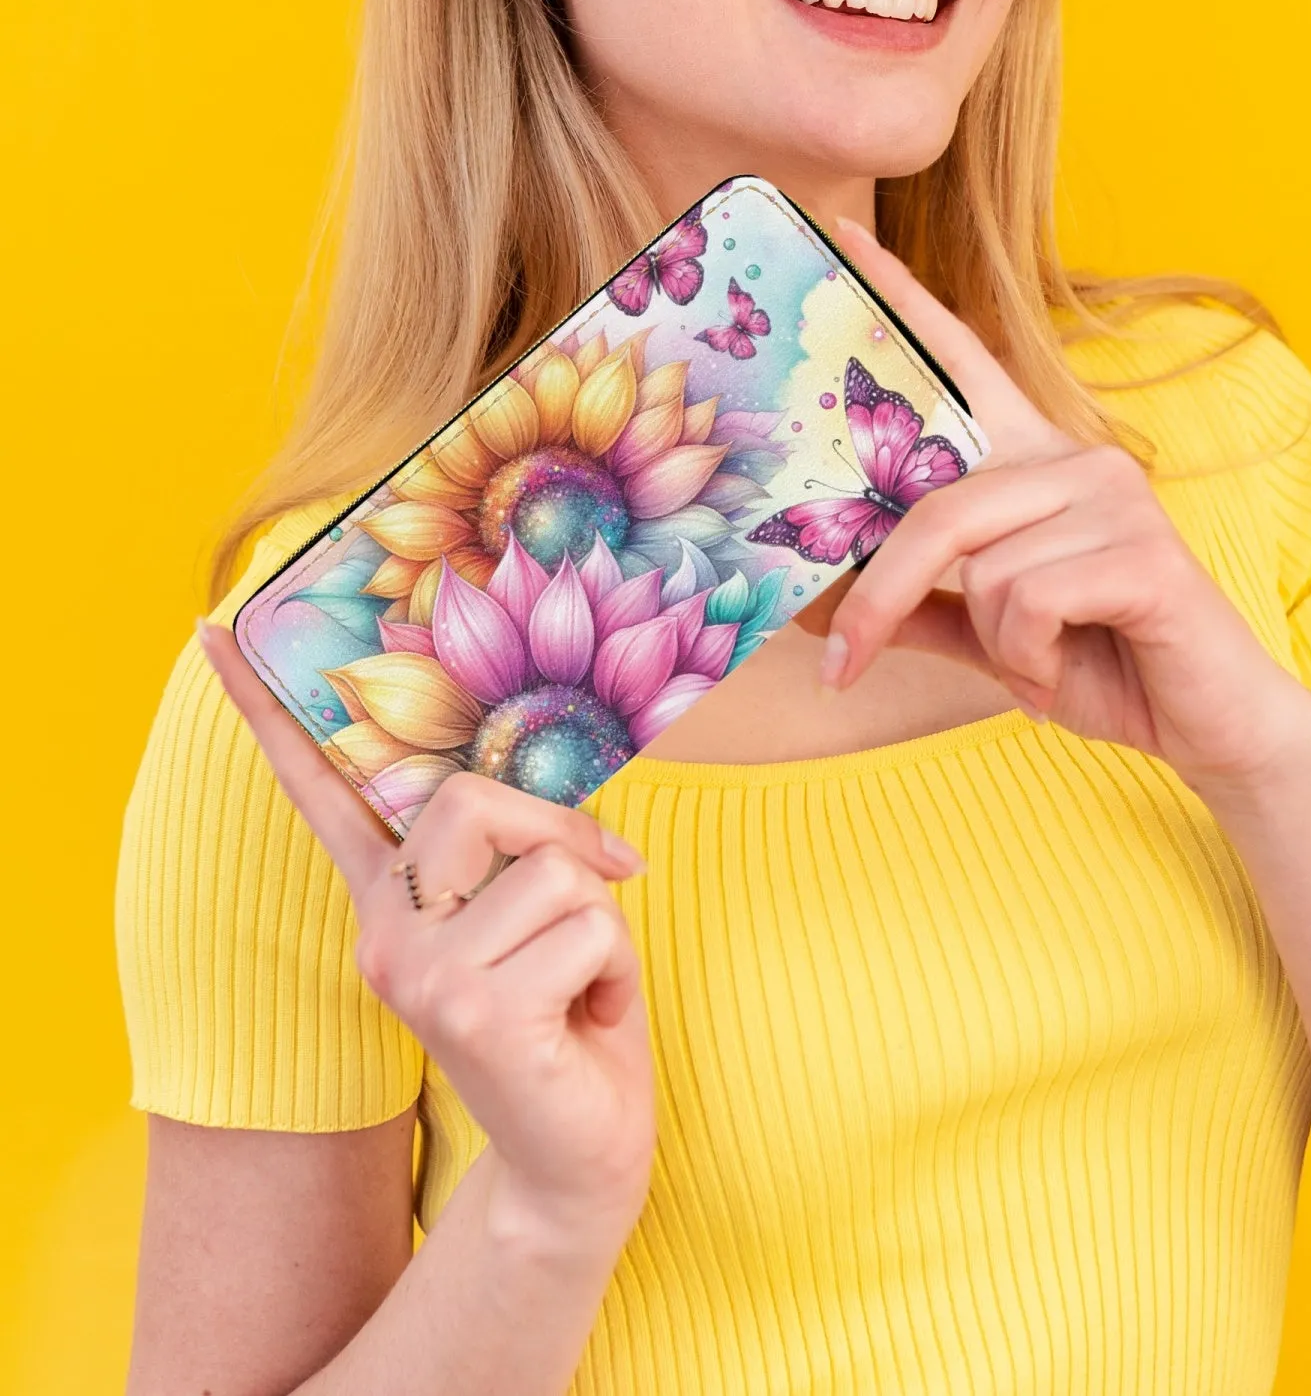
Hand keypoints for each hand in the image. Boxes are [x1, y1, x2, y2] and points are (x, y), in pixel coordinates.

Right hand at [197, 621, 656, 1249]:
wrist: (577, 1155)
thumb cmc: (572, 1019)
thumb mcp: (549, 918)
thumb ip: (529, 854)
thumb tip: (581, 818)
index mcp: (395, 900)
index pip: (323, 794)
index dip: (269, 712)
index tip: (213, 633)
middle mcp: (386, 932)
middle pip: (476, 800)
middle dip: (567, 837)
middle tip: (606, 886)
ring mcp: (419, 974)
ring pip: (553, 867)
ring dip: (603, 925)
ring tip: (579, 987)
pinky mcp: (472, 1012)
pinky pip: (590, 925)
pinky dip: (618, 971)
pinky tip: (585, 1021)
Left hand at [820, 216, 1310, 793]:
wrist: (1206, 723)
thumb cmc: (1098, 663)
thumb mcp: (990, 634)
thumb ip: (918, 607)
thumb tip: (815, 607)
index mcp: (1038, 465)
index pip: (965, 366)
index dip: (903, 303)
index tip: (844, 238)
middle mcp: (1078, 459)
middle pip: (936, 507)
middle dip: (880, 600)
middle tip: (842, 665)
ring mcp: (1115, 496)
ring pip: (982, 568)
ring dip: (996, 642)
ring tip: (1041, 661)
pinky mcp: (1144, 550)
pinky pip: (1027, 599)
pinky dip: (1028, 657)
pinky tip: (1064, 669)